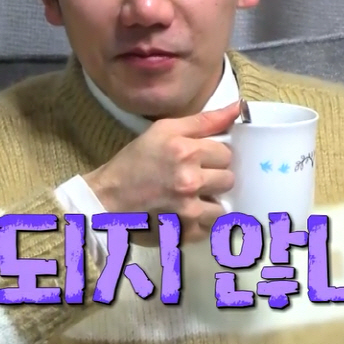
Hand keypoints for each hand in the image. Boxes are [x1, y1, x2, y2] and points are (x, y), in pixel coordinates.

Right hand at [83, 101, 240, 245]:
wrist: (106, 200)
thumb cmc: (134, 163)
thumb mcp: (163, 131)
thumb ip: (204, 120)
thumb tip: (237, 108)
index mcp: (185, 151)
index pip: (226, 153)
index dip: (212, 156)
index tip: (197, 160)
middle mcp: (189, 181)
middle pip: (228, 179)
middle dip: (213, 178)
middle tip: (192, 179)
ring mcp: (188, 210)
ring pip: (223, 206)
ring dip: (209, 203)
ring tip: (189, 199)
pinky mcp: (185, 234)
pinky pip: (210, 228)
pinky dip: (200, 222)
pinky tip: (182, 214)